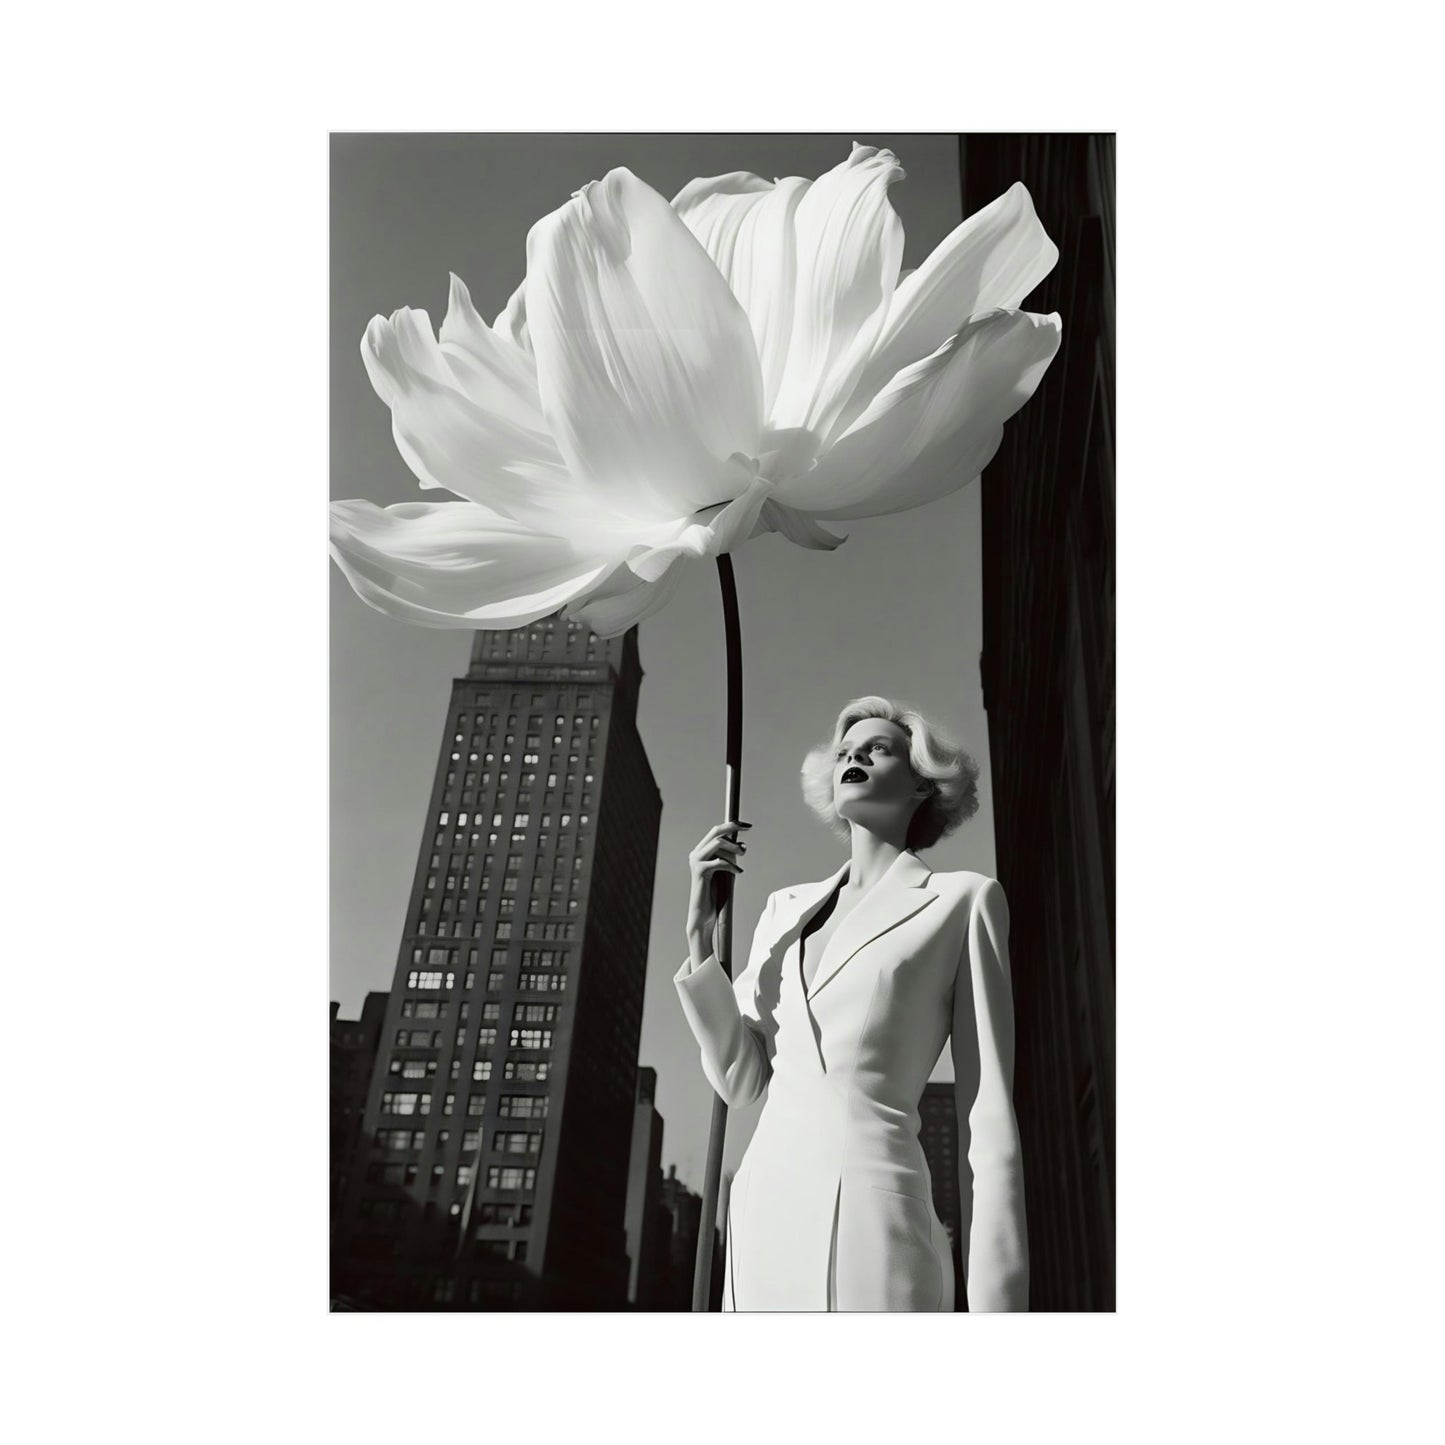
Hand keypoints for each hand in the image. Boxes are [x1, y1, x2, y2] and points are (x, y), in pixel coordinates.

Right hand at [685, 820, 751, 957]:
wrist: (703, 915)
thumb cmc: (715, 894)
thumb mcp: (725, 871)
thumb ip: (730, 857)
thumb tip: (742, 846)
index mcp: (701, 851)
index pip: (715, 831)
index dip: (731, 825)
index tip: (747, 825)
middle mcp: (696, 853)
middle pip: (715, 832)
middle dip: (733, 828)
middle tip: (748, 829)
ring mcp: (696, 862)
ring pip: (718, 843)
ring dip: (734, 847)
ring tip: (742, 856)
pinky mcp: (699, 871)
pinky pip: (719, 861)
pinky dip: (731, 865)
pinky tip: (738, 872)